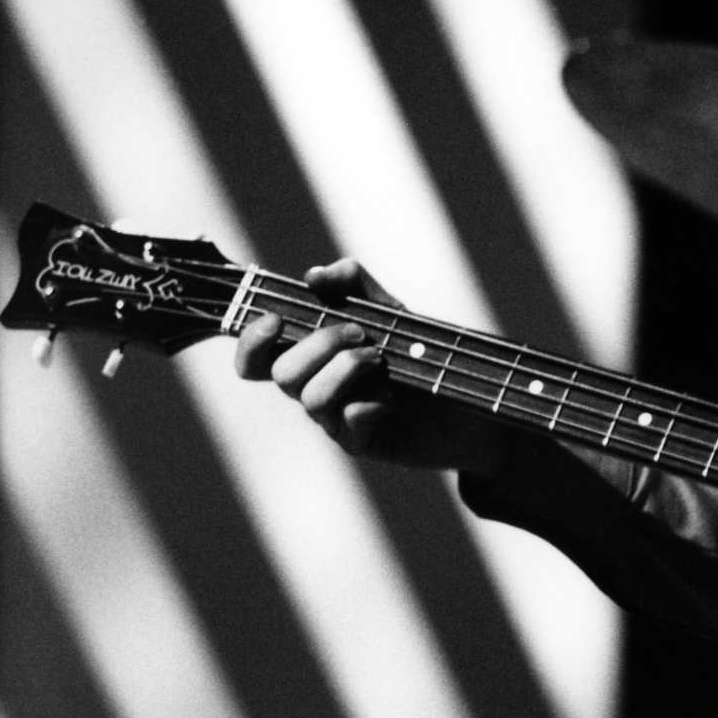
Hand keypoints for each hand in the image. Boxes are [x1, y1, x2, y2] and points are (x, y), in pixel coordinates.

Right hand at [233, 259, 512, 476]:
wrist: (466, 395)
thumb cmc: (418, 352)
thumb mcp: (388, 310)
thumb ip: (353, 284)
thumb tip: (315, 275)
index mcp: (310, 359)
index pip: (255, 359)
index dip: (250, 342)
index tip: (275, 321)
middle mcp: (314, 389)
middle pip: (282, 373)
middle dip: (319, 344)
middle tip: (359, 332)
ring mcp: (335, 420)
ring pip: (310, 398)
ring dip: (345, 368)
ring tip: (381, 358)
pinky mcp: (362, 442)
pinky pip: (349, 422)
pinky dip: (371, 401)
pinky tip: (394, 394)